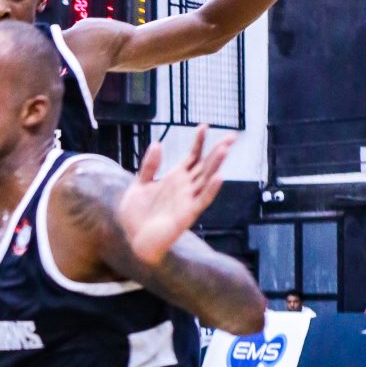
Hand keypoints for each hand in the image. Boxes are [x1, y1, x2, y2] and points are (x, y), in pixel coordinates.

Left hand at [117, 125, 234, 266]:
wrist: (133, 240)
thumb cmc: (137, 216)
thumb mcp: (138, 186)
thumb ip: (149, 167)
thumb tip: (157, 143)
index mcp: (175, 178)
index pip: (192, 156)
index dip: (199, 141)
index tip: (204, 126)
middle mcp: (185, 187)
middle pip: (205, 165)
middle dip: (218, 150)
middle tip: (232, 136)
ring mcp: (187, 200)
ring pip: (206, 179)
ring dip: (216, 165)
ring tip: (225, 149)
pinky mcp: (187, 214)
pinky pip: (202, 201)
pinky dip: (210, 190)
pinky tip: (219, 178)